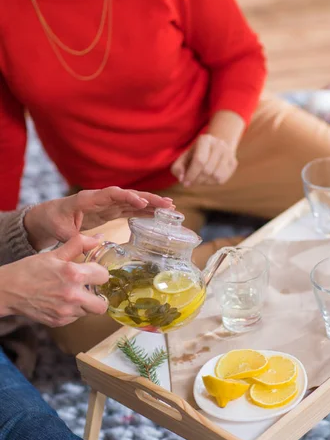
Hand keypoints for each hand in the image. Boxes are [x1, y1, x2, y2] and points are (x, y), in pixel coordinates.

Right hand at [0, 235, 108, 326]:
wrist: (7, 290)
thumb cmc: (30, 270)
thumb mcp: (54, 254)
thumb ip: (79, 244)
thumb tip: (98, 238)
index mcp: (74, 274)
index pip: (104, 277)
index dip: (99, 273)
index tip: (94, 273)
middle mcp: (73, 296)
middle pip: (102, 305)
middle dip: (99, 297)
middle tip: (90, 289)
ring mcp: (65, 312)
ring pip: (88, 312)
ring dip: (85, 304)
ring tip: (73, 294)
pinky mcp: (58, 322)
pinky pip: (75, 318)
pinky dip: (72, 311)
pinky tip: (61, 301)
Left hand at [24, 186, 173, 250]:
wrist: (48, 217)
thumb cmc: (52, 221)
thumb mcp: (60, 231)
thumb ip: (74, 238)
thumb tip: (92, 245)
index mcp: (87, 199)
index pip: (110, 194)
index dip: (127, 197)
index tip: (141, 202)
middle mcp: (100, 199)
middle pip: (127, 195)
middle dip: (148, 199)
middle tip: (168, 204)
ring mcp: (107, 205)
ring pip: (132, 202)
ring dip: (151, 204)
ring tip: (171, 208)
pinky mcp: (110, 211)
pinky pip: (130, 210)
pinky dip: (144, 211)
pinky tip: (158, 215)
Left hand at [171, 134, 237, 186]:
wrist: (214, 147)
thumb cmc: (194, 155)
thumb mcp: (183, 158)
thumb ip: (177, 168)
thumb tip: (182, 178)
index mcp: (205, 140)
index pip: (199, 161)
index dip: (191, 174)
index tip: (185, 182)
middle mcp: (219, 144)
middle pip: (207, 170)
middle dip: (197, 179)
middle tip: (192, 181)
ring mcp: (228, 153)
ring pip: (216, 176)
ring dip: (205, 182)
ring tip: (200, 178)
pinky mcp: (233, 162)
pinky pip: (222, 179)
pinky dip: (212, 182)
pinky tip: (208, 178)